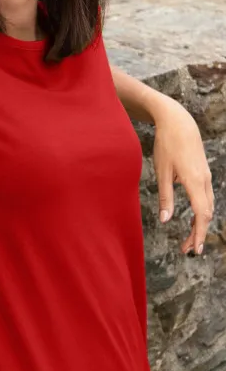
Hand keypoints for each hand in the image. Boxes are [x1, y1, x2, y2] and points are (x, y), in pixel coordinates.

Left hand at [153, 98, 214, 255]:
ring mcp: (206, 176)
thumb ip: (165, 197)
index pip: (201, 214)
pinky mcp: (203, 172)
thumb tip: (165, 220)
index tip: (195, 249)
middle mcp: (204, 180)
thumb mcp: (161, 171)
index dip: (199, 233)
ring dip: (200, 223)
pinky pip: (207, 197)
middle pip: (207, 213)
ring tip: (189, 238)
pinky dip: (202, 211)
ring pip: (208, 206)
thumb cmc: (167, 144)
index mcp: (194, 181)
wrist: (178, 122)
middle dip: (199, 233)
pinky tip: (194, 217)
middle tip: (187, 249)